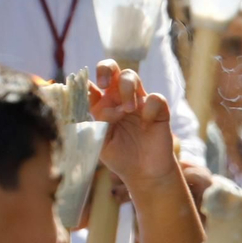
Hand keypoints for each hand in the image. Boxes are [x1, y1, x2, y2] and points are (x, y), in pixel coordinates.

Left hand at [89, 61, 178, 190]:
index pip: (90, 85)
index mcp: (101, 106)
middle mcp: (118, 99)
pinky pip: (155, 98)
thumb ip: (91, 123)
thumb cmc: (119, 157)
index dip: (84, 83)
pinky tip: (146, 123)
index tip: (83, 92)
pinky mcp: (158, 110)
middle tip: (105, 85)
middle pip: (112, 69)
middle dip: (106, 69)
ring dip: (126, 89)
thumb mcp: (98, 142)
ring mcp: (139, 102)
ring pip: (131, 76)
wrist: (144, 174)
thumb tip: (91, 105)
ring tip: (127, 110)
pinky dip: (149, 108)